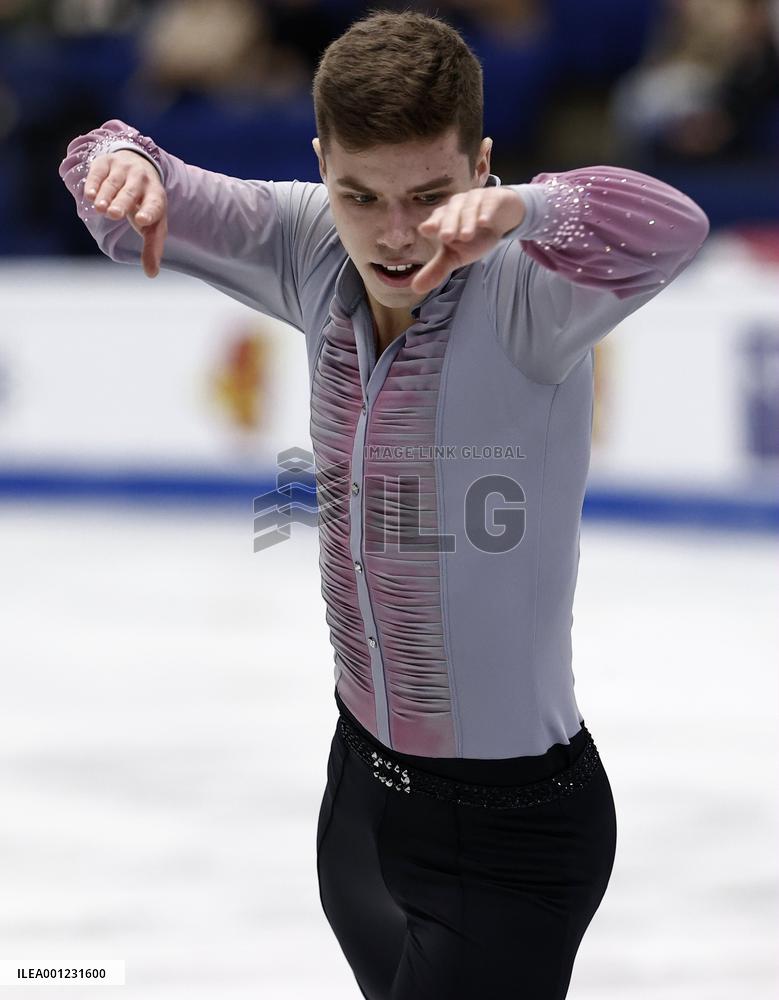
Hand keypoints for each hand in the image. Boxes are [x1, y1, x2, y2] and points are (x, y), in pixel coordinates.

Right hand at [84, 150, 167, 277]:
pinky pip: (99, 172)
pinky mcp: (106, 162)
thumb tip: (151, 274)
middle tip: (114, 214)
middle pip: (131, 193)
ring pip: (114, 183)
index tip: (142, 220)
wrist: (137, 166)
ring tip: (100, 209)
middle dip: (122, 203)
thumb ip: (152, 248)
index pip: (155, 205)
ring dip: (106, 195)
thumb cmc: (144, 204)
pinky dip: (94, 183)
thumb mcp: (152, 224)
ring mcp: (123, 169)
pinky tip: (89, 195)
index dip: (149, 212)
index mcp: (156, 197)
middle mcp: (141, 180)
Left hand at [411, 187, 524, 294]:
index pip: (436, 220)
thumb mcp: (456, 256)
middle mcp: (457, 206)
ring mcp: (475, 200)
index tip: (425, 230)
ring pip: (468, 208)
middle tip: (446, 238)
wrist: (502, 218)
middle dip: (448, 224)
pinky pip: (489, 203)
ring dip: (466, 221)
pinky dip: (486, 211)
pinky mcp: (493, 198)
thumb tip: (415, 288)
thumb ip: (437, 270)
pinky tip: (484, 221)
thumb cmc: (474, 236)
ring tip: (466, 236)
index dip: (431, 224)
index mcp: (444, 218)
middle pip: (450, 213)